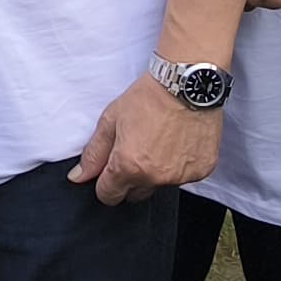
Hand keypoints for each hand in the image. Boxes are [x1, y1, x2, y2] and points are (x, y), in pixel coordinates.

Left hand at [73, 71, 217, 204]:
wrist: (186, 84)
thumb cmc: (149, 98)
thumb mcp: (110, 121)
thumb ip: (94, 154)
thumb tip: (78, 177)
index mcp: (128, 166)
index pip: (109, 196)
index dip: (105, 184)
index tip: (109, 171)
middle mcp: (155, 177)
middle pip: (134, 195)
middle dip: (129, 179)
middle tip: (135, 150)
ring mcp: (181, 176)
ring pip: (159, 186)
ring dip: (155, 173)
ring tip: (158, 142)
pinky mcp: (201, 170)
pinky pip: (183, 178)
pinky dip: (178, 166)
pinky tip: (177, 143)